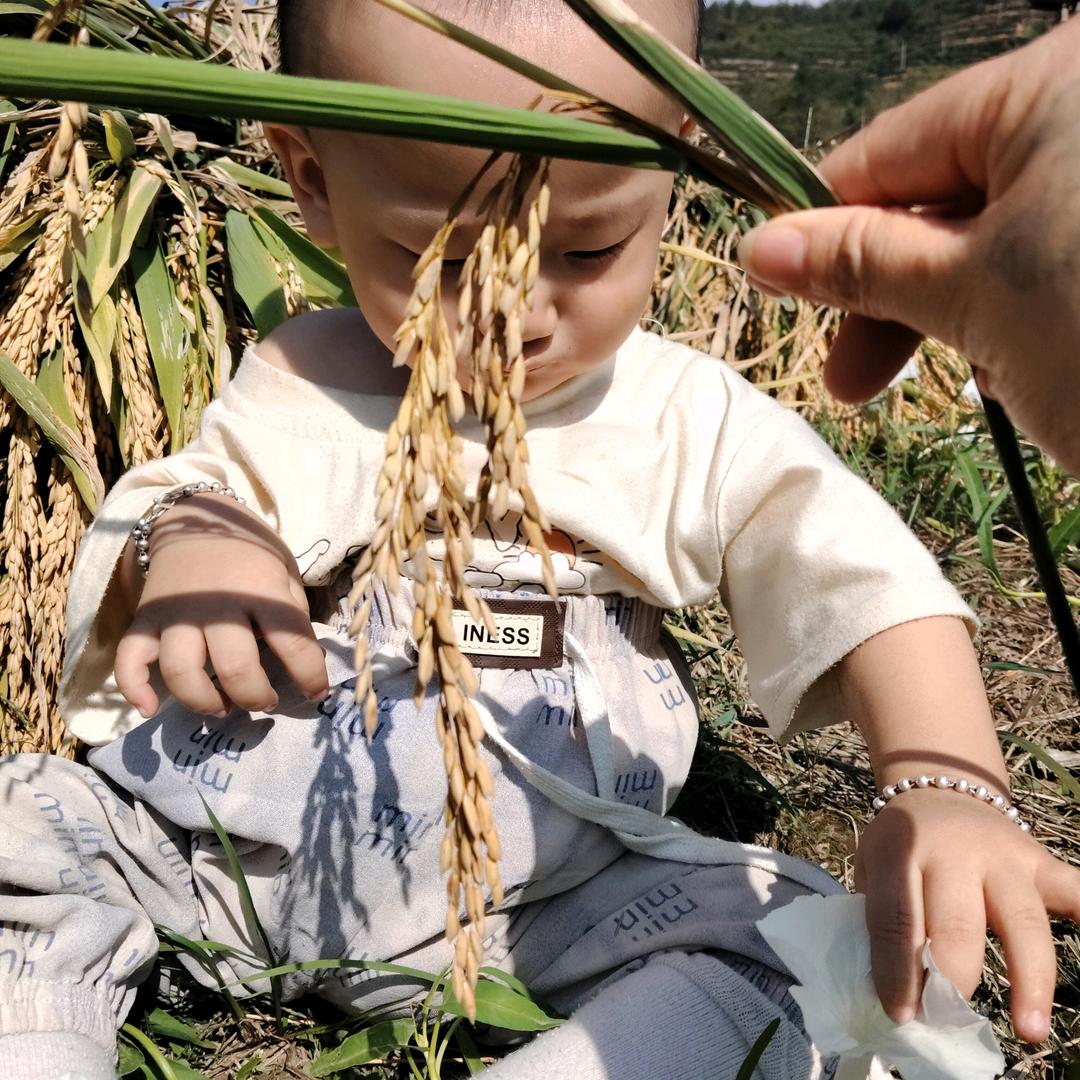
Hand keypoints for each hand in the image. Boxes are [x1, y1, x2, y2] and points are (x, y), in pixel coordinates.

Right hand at [114, 494, 328, 717]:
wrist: (197, 517)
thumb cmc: (250, 550)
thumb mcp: (285, 571)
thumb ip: (294, 614)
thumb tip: (308, 663)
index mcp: (261, 590)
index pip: (293, 643)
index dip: (310, 677)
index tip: (316, 693)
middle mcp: (217, 604)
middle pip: (236, 668)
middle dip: (256, 697)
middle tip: (265, 701)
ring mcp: (176, 612)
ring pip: (182, 672)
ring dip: (204, 701)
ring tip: (222, 706)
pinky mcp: (146, 617)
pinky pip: (129, 659)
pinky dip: (134, 689)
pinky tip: (149, 708)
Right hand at [737, 17, 1079, 472]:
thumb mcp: (972, 297)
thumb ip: (861, 261)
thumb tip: (761, 247)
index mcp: (1060, 79)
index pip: (895, 146)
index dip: (824, 222)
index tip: (779, 281)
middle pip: (949, 188)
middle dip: (892, 287)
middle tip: (852, 377)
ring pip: (1001, 227)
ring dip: (954, 308)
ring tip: (956, 380)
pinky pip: (1057, 248)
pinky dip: (1018, 307)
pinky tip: (1018, 364)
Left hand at [855, 786, 1079, 1043]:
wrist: (941, 791)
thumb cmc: (901, 847)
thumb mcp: (873, 868)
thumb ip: (879, 920)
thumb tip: (891, 995)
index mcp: (903, 852)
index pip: (897, 918)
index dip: (898, 970)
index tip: (903, 1016)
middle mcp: (955, 852)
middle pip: (959, 923)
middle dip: (954, 980)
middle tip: (950, 1022)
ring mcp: (1003, 856)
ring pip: (1023, 921)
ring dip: (1028, 979)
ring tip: (1028, 1029)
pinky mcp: (1040, 862)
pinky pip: (1075, 890)